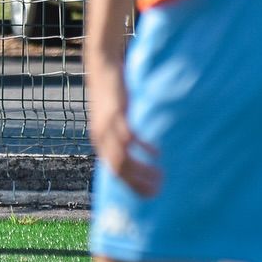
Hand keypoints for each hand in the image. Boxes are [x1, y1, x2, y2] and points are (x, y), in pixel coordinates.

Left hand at [87, 59, 161, 196]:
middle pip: (118, 170)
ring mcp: (107, 127)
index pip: (114, 172)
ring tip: (160, 176)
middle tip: (158, 191)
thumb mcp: (116, 117)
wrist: (102, 66)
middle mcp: (101, 137)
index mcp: (100, 141)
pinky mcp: (117, 115)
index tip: (149, 195)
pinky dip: (143, 147)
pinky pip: (129, 137)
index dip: (131, 186)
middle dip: (137, 184)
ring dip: (142, 171)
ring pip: (122, 158)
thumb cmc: (113, 93)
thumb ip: (124, 133)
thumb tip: (140, 147)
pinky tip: (157, 153)